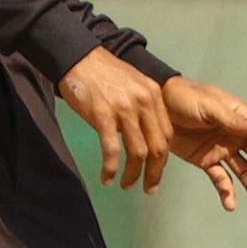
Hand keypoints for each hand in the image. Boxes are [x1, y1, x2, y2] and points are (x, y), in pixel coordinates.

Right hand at [57, 47, 172, 193]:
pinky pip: (112, 149)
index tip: (157, 172)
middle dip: (155, 172)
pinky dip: (111, 168)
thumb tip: (146, 136)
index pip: (166, 134)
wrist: (80, 59)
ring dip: (132, 174)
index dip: (163, 158)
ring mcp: (125, 109)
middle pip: (158, 146)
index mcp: (155, 96)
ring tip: (126, 186)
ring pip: (137, 151)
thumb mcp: (135, 86)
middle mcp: (145, 102)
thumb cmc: (106, 75)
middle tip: (149, 188)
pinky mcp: (103, 115)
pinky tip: (107, 178)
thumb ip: (144, 108)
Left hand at [162, 77, 246, 210]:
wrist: (157, 105)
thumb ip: (233, 120)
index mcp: (241, 118)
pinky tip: (230, 205)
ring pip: (244, 171)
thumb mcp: (210, 107)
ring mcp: (222, 149)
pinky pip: (220, 178)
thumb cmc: (187, 98)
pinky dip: (226, 191)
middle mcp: (236, 135)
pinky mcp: (206, 161)